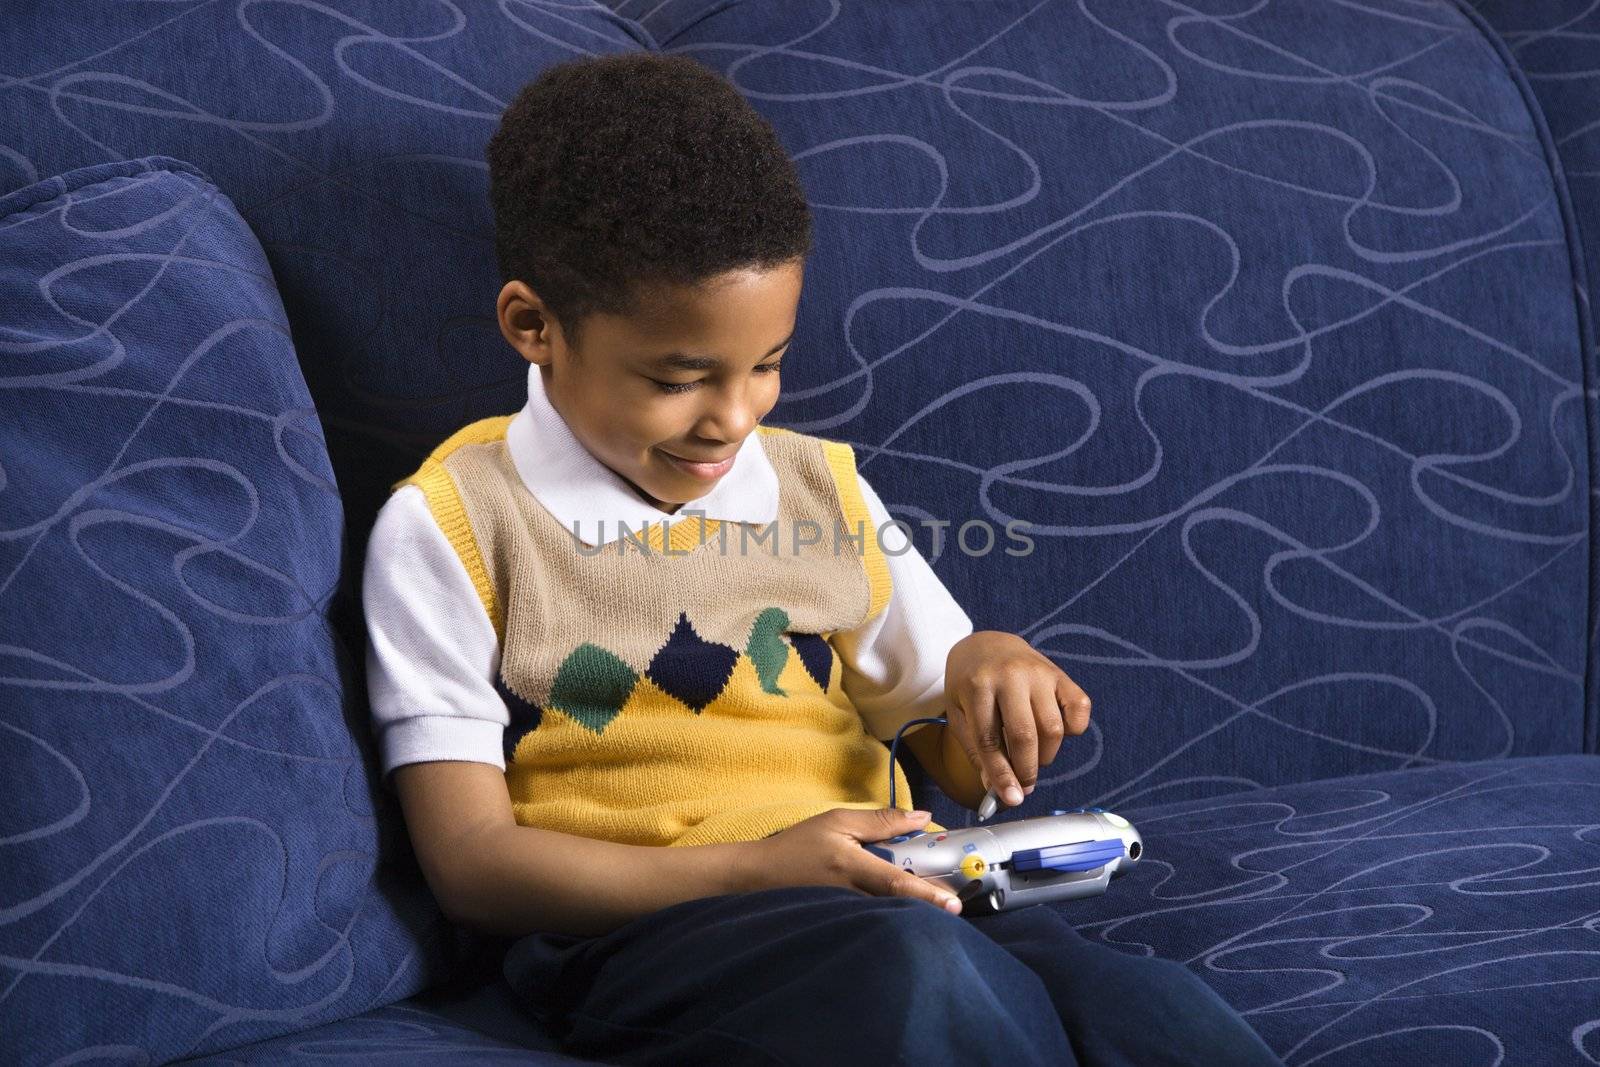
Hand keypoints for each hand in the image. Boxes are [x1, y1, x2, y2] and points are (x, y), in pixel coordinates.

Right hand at [738, 808, 963, 913]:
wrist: (759, 875)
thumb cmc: (798, 845)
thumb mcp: (837, 821)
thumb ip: (881, 821)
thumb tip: (921, 818)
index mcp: (851, 866)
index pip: (896, 883)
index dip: (927, 894)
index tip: (954, 904)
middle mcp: (850, 895)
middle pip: (898, 906)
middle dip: (927, 907)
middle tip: (954, 905)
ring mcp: (844, 914)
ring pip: (887, 917)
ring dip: (912, 913)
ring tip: (933, 908)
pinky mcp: (840, 923)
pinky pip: (872, 922)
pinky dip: (891, 916)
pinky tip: (901, 912)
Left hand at [944, 631, 1091, 811]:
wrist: (988, 645)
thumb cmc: (971, 685)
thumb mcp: (960, 715)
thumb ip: (977, 752)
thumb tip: (998, 790)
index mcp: (977, 685)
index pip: (990, 740)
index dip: (1001, 775)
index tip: (1011, 799)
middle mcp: (1011, 676)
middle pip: (1025, 736)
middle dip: (1027, 770)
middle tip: (1024, 785)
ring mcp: (1039, 672)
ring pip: (1053, 728)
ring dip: (1046, 755)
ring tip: (1033, 755)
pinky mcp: (1061, 674)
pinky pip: (1079, 709)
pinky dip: (1072, 730)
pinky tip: (1054, 732)